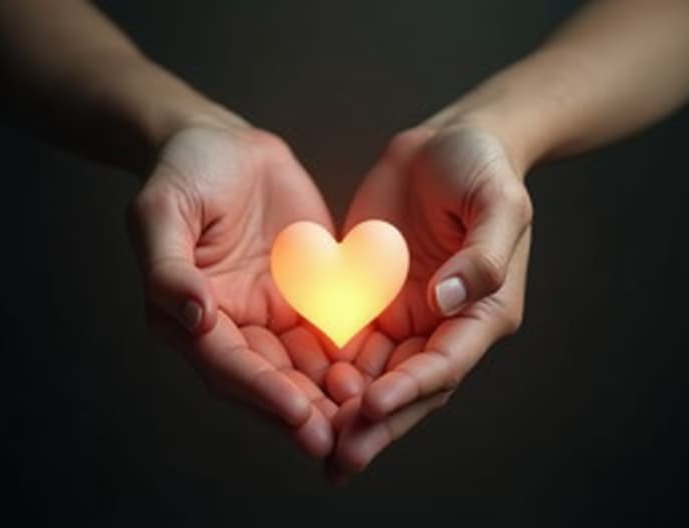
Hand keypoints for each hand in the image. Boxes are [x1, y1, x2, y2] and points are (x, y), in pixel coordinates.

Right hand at [127, 123, 338, 456]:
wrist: (226, 147)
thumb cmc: (185, 174)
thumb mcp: (163, 211)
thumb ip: (169, 267)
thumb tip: (194, 317)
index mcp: (188, 317)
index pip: (227, 365)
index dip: (261, 391)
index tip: (299, 413)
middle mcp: (233, 327)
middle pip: (270, 380)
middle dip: (305, 412)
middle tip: (342, 441)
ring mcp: (272, 315)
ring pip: (306, 367)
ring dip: (334, 397)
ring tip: (369, 419)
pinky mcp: (308, 297)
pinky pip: (334, 333)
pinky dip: (355, 359)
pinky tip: (383, 375)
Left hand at [328, 124, 532, 476]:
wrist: (444, 144)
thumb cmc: (482, 167)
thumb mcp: (496, 200)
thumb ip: (483, 252)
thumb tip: (449, 301)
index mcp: (483, 311)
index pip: (446, 363)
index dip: (411, 388)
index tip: (371, 405)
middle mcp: (443, 324)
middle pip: (409, 386)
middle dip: (376, 424)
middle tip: (339, 458)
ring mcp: (406, 315)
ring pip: (376, 375)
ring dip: (348, 409)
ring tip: (314, 436)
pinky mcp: (371, 299)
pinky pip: (349, 341)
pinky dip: (329, 370)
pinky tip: (302, 389)